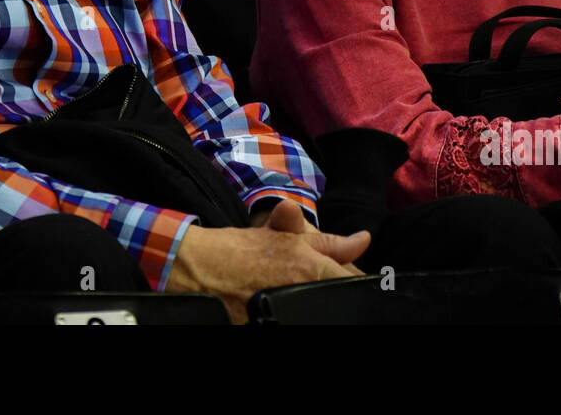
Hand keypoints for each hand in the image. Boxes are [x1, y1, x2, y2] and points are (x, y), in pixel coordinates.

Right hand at [166, 208, 370, 322]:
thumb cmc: (241, 248)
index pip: (349, 282)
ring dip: (311, 306)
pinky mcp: (260, 325)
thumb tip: (363, 239)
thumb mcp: (284, 236)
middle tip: (308, 284)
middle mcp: (297, 291)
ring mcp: (279, 312)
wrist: (197, 265)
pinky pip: (287, 320)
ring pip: (311, 312)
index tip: (349, 283)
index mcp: (308, 267)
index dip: (353, 282)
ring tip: (286, 291)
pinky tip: (276, 307)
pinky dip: (288, 315)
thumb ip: (329, 243)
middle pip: (332, 302)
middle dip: (331, 296)